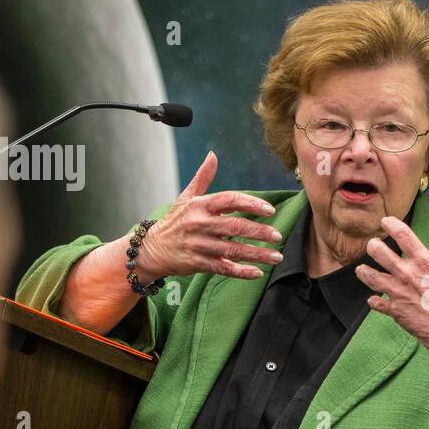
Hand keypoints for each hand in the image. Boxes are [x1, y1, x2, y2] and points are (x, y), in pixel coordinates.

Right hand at [136, 151, 283, 280]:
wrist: (151, 249)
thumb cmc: (174, 221)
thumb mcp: (185, 197)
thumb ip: (203, 178)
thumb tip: (213, 155)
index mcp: (200, 205)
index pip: (230, 200)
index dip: (251, 203)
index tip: (270, 210)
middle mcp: (200, 224)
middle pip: (236, 226)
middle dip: (259, 231)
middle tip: (278, 235)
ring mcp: (199, 245)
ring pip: (233, 249)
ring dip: (257, 254)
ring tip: (276, 256)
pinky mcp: (198, 263)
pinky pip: (223, 268)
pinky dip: (241, 272)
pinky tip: (257, 272)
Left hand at [355, 215, 428, 360]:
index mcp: (425, 263)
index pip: (403, 235)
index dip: (391, 224)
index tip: (385, 221)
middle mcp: (408, 275)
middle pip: (379, 252)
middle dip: (374, 247)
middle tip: (374, 247)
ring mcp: (398, 294)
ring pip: (371, 277)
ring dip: (365, 272)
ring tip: (362, 269)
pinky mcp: (394, 311)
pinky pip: (376, 303)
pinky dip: (374, 301)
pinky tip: (374, 299)